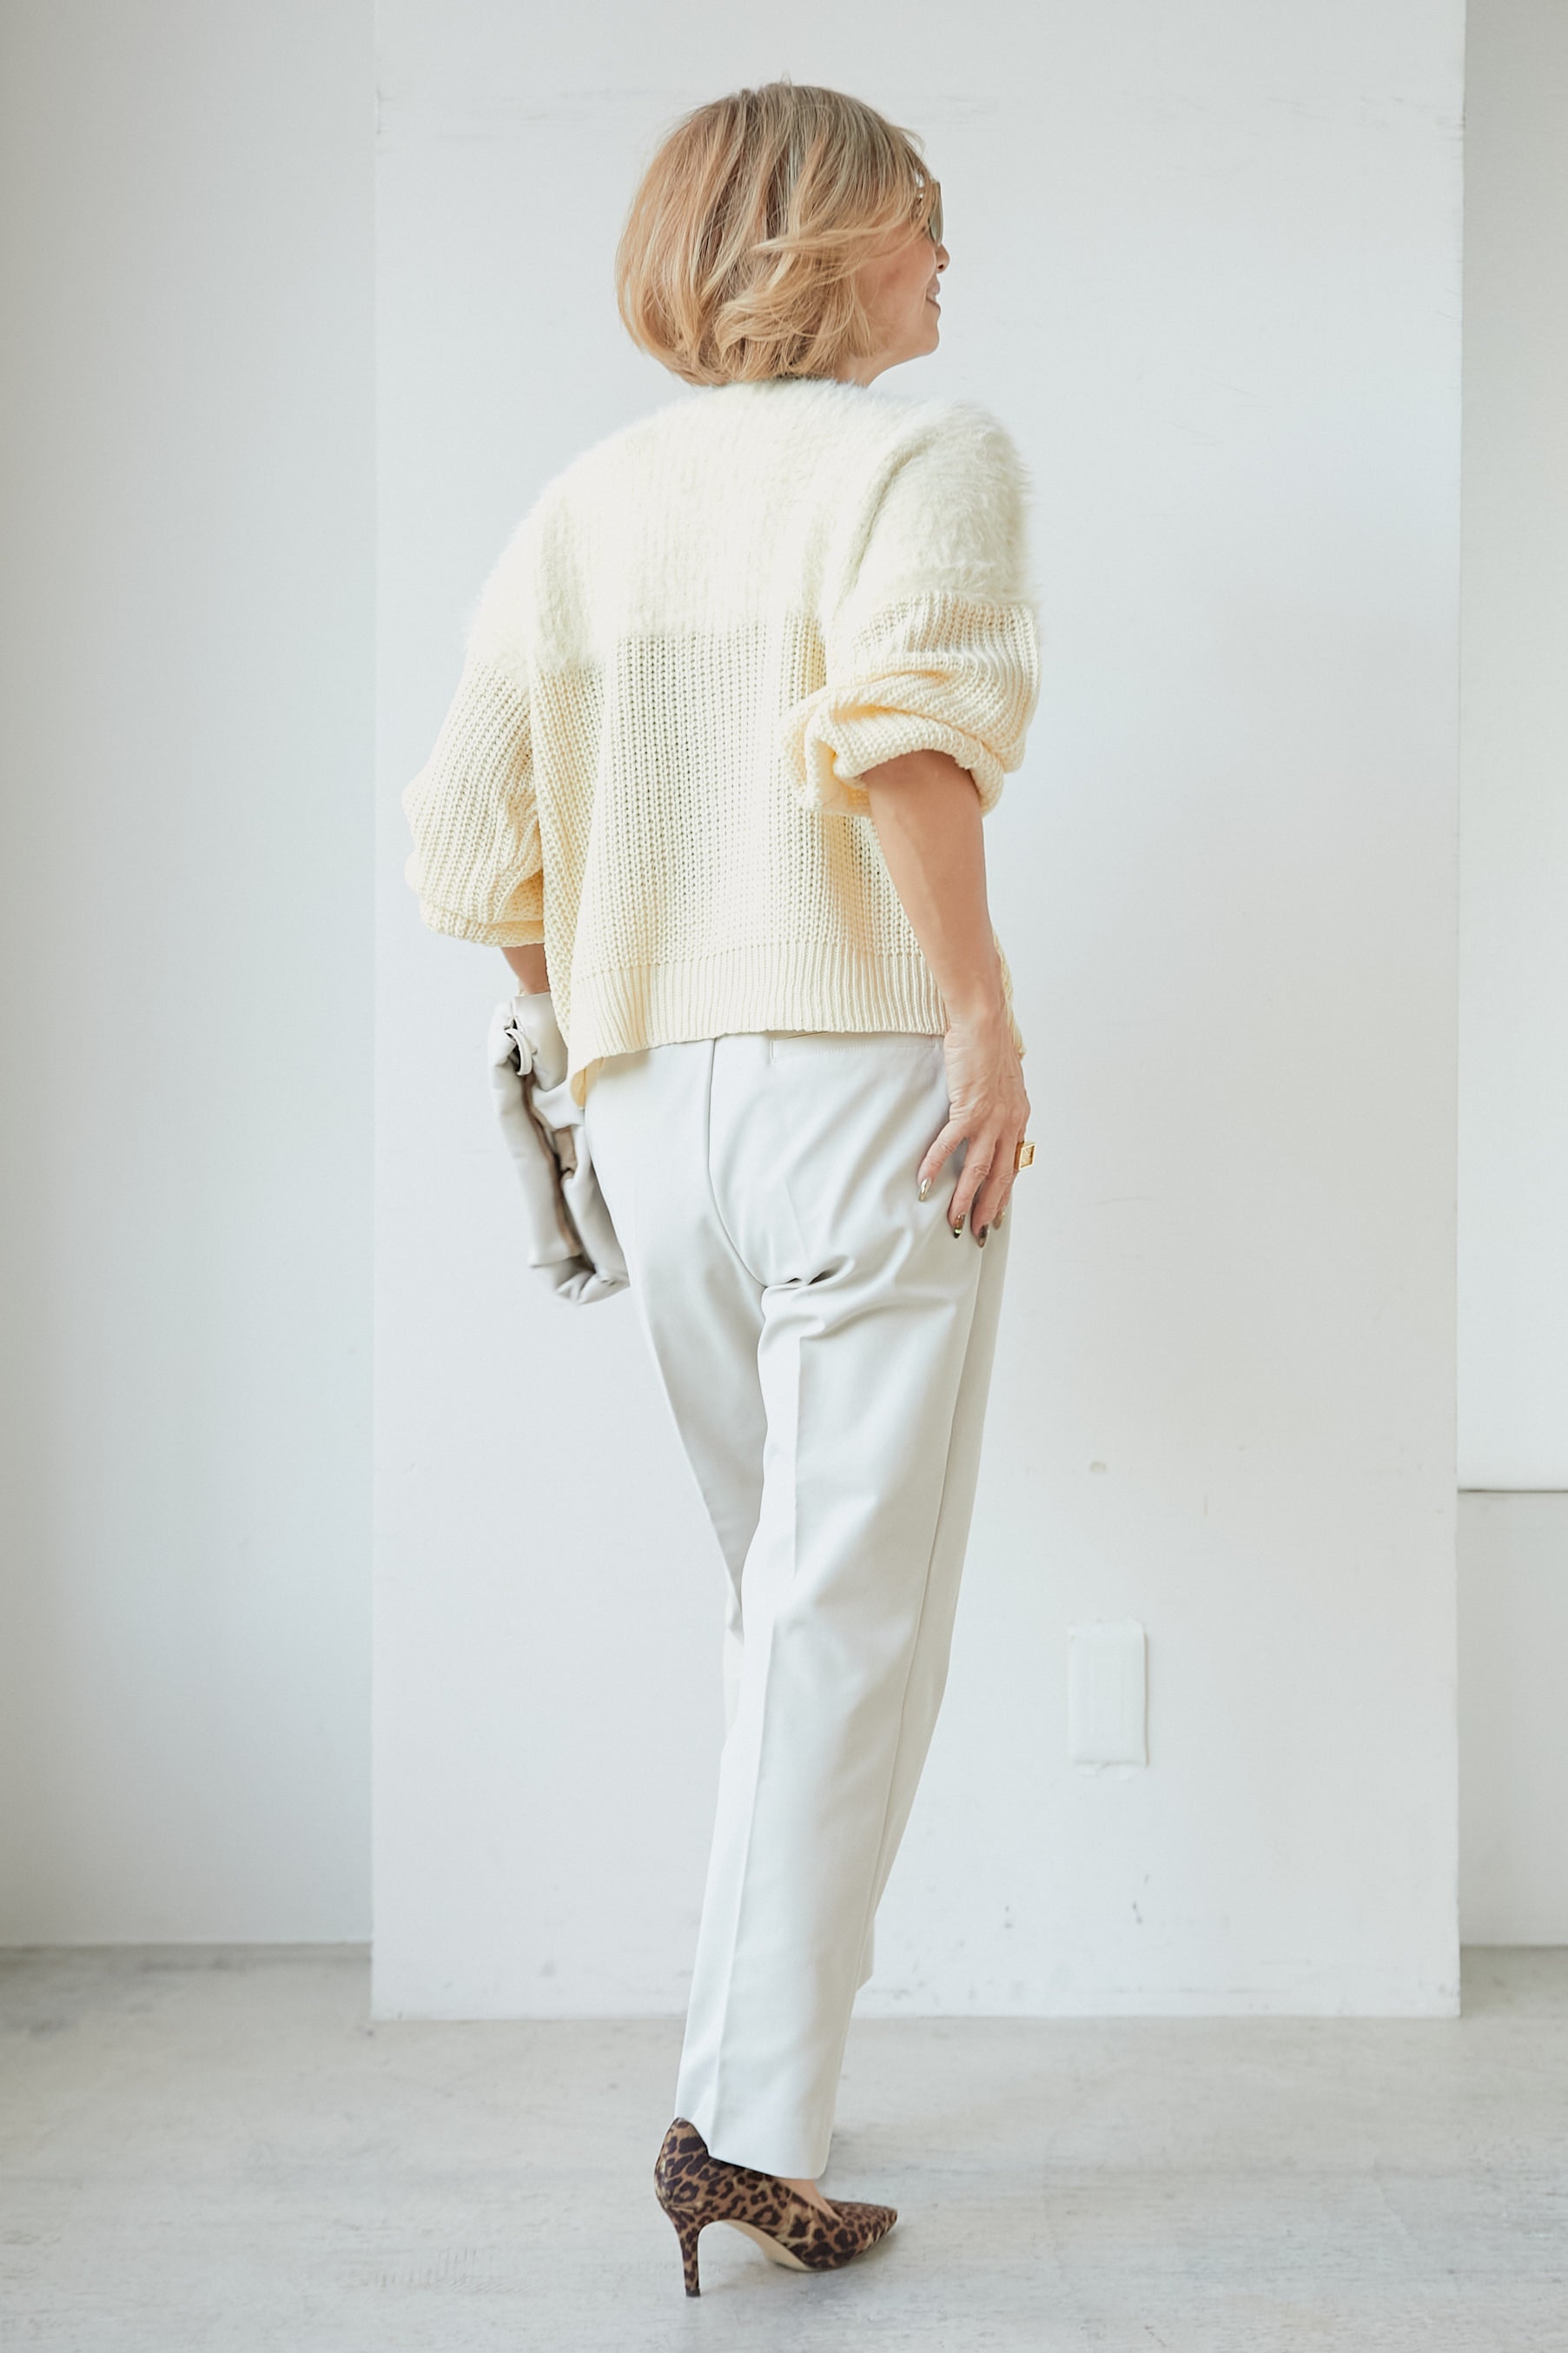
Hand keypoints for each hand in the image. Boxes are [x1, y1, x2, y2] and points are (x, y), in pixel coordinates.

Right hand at [918, 1008, 1029, 1238]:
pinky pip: (949, 1146)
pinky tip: (923, 1183)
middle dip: (989, 1208)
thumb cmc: (990, 1043)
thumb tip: (991, 1107)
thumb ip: (999, 1099)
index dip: (1005, 1191)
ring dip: (965, 1199)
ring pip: (978, 1170)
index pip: (1014, 1163)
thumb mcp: (1004, 1078)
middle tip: (979, 1232)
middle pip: (1000, 1176)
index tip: (997, 1213)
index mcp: (1019, 1117)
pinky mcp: (967, 1109)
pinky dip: (935, 1166)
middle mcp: (1009, 1123)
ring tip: (954, 1221)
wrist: (984, 1022)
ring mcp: (989, 1118)